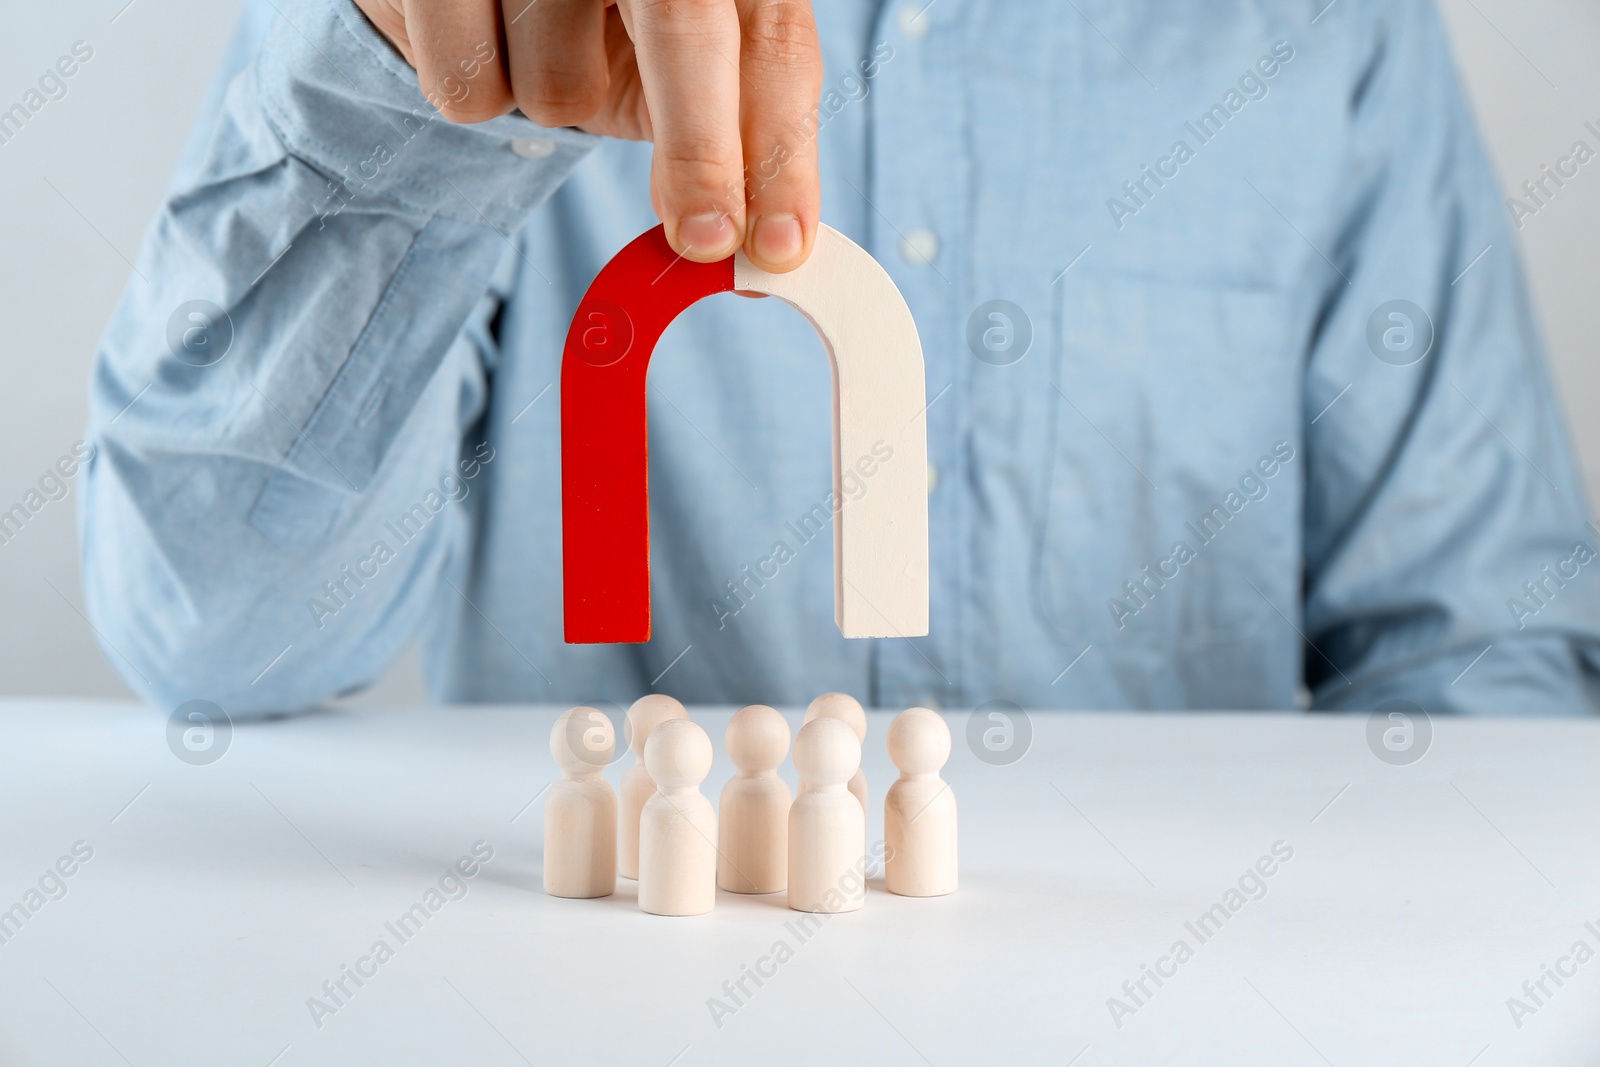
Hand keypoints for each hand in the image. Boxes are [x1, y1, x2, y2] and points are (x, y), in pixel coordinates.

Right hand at [353, 0, 823, 270]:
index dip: (779, 150)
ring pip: (559, 86)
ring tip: (548, 46)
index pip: (773, 44)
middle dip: (702, 152)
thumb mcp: (691, 77)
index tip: (778, 245)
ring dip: (556, 108)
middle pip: (685, 28)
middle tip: (705, 240)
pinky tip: (488, 39)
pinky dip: (480, 96)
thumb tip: (759, 245)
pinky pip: (471, 88)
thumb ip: (733, 147)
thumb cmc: (614, 30)